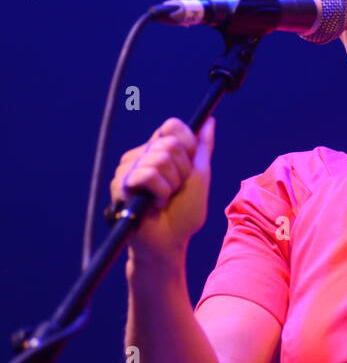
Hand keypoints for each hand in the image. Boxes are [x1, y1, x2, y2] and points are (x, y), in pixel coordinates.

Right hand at [110, 116, 215, 259]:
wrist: (170, 242)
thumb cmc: (184, 213)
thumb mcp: (200, 176)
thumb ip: (203, 148)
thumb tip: (210, 121)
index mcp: (159, 149)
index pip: (172, 126)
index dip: (187, 145)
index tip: (189, 168)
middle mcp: (142, 155)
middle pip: (169, 143)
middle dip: (182, 171)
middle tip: (175, 190)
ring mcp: (129, 168)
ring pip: (159, 160)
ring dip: (171, 185)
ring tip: (164, 199)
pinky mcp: (120, 184)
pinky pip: (147, 175)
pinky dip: (159, 193)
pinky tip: (154, 205)